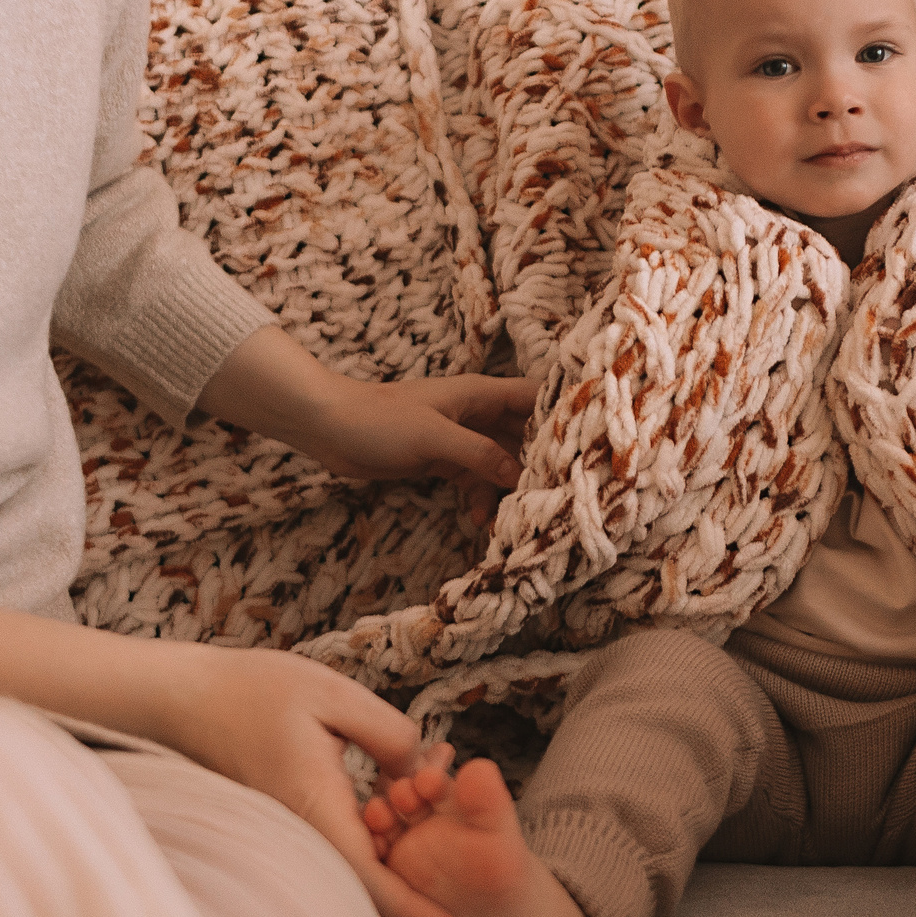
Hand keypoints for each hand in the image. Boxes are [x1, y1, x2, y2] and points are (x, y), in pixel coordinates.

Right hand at [163, 644, 461, 916]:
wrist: (191, 700)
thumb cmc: (259, 690)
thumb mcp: (336, 696)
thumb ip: (390, 735)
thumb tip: (419, 775)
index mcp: (316, 806)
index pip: (368, 878)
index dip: (411, 909)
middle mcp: (301, 831)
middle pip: (361, 887)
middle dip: (410, 892)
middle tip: (457, 891)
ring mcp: (291, 831)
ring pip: (349, 869)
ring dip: (392, 863)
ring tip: (433, 836)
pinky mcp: (288, 822)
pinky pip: (333, 849)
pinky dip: (369, 844)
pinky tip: (393, 814)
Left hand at [196, 327, 536, 505]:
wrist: (328, 428)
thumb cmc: (380, 420)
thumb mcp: (435, 438)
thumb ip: (481, 455)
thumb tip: (521, 475)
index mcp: (481, 395)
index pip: (536, 398)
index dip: (563, 416)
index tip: (587, 445)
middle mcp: (477, 414)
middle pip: (524, 435)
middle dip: (541, 463)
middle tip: (560, 496)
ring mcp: (460, 438)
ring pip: (501, 462)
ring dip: (509, 489)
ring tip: (517, 519)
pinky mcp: (442, 460)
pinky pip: (475, 479)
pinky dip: (482, 498)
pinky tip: (481, 521)